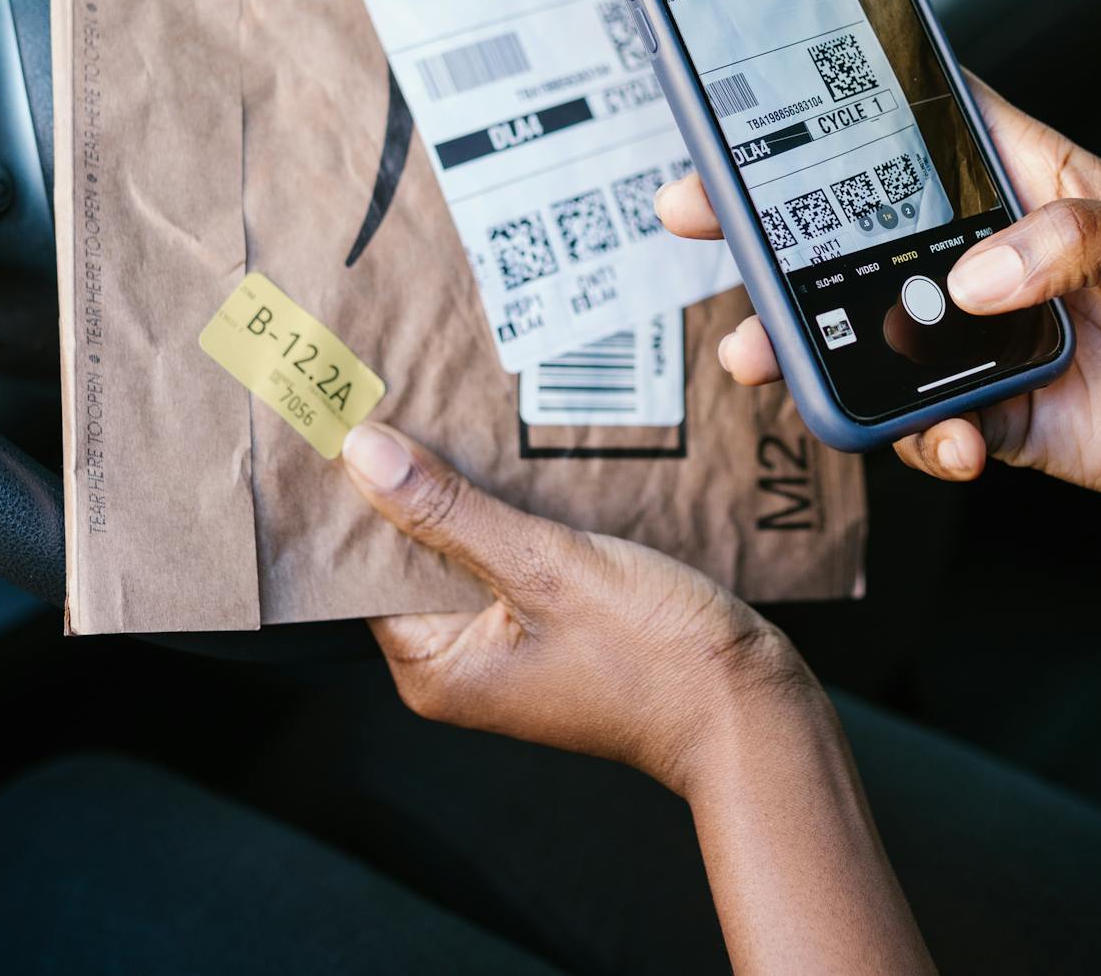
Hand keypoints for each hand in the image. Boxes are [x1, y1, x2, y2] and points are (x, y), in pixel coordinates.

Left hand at [344, 421, 936, 972]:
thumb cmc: (655, 658)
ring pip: (467, 548)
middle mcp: (461, 664)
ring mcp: (509, 647)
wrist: (750, 709)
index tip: (349, 419)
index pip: (366, 568)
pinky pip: (513, 557)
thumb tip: (363, 455)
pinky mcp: (553, 627)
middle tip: (411, 392)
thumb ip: (450, 511)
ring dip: (471, 491)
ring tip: (467, 412)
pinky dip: (515, 512)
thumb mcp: (545, 567)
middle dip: (418, 483)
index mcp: (436, 668)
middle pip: (414, 554)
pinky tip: (526, 459)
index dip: (357, 494)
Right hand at [657, 80, 1100, 597]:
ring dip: (811, 346)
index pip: (920, 125)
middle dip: (774, 228)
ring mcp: (981, 337)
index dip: (839, 109)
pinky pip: (923, 425)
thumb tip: (979, 272)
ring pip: (866, 332)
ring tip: (771, 360)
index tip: (755, 105)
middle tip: (701, 223)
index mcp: (1030, 181)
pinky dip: (919, 438)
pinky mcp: (993, 413)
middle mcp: (990, 254)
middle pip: (859, 228)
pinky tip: (953, 444)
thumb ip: (1083, 242)